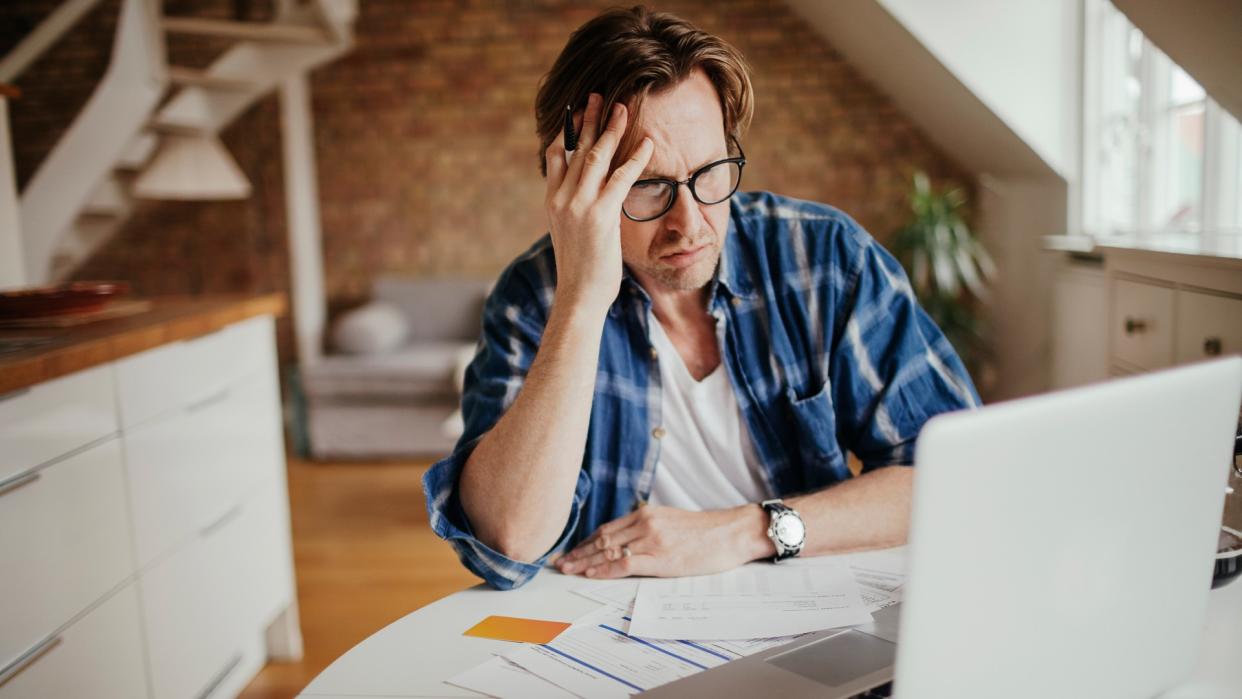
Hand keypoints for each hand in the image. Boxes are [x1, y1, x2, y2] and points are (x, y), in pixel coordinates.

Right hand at [543, 93, 653, 316]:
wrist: (578, 296)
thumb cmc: (580, 271)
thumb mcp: (570, 234)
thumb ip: (575, 210)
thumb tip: (588, 198)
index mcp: (552, 201)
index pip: (556, 155)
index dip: (567, 130)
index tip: (577, 111)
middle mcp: (562, 198)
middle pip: (576, 148)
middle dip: (590, 119)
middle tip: (599, 96)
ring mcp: (579, 205)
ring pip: (596, 156)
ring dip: (612, 129)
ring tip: (624, 108)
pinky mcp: (600, 215)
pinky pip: (621, 178)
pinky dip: (637, 158)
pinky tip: (649, 143)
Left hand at [555, 504, 771, 578]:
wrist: (731, 532)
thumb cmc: (706, 532)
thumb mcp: (672, 522)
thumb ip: (649, 528)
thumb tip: (630, 541)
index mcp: (646, 514)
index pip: (607, 529)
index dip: (585, 541)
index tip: (570, 550)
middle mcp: (645, 523)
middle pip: (602, 539)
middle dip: (578, 552)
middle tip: (559, 562)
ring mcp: (652, 540)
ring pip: (608, 550)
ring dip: (584, 561)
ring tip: (567, 569)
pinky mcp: (660, 557)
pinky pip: (624, 564)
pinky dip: (604, 569)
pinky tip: (591, 574)